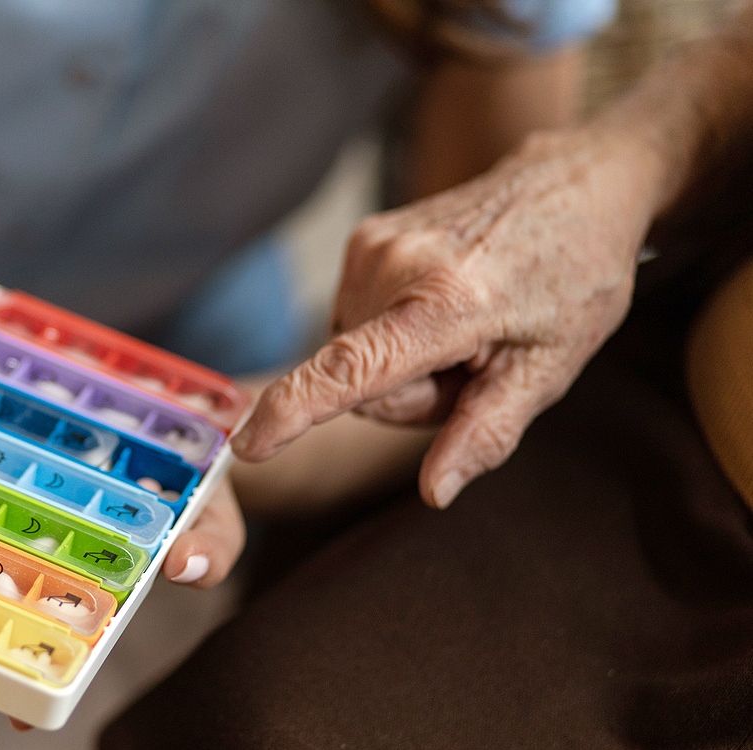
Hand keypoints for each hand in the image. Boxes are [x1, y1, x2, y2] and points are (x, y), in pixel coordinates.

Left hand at [0, 476, 243, 725]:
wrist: (169, 420)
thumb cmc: (192, 482)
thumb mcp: (212, 510)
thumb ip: (211, 543)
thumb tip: (186, 567)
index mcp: (88, 583)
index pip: (53, 645)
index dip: (29, 682)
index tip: (14, 719)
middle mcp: (38, 560)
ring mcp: (6, 518)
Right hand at [233, 127, 664, 507]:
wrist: (576, 183)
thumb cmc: (576, 274)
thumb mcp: (552, 367)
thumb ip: (486, 432)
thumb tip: (434, 491)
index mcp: (447, 301)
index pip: (351, 367)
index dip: (295, 412)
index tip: (248, 446)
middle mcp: (395, 264)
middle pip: (358, 384)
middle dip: (408, 396)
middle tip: (474, 367)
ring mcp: (373, 244)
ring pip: (351, 354)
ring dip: (400, 364)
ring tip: (464, 332)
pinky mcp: (364, 237)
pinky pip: (354, 321)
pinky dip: (390, 330)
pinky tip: (441, 308)